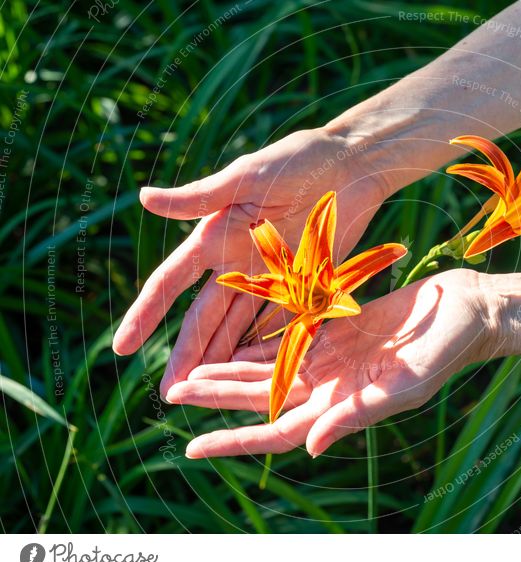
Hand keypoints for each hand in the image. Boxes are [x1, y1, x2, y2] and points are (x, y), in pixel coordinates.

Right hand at [112, 128, 392, 395]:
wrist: (350, 164)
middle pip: (205, 318)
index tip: (122, 347)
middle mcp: (237, 263)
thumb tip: (143, 198)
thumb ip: (200, 196)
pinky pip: (280, 322)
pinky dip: (267, 348)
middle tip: (168, 394)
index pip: (170, 283)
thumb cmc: (296, 159)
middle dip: (187, 356)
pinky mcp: (303, 282)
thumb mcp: (247, 176)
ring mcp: (270, 277)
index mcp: (215, 238)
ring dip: (223, 361)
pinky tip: (257, 375)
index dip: (146, 315)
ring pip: (239, 328)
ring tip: (206, 394)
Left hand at [164, 269, 496, 457]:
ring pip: (271, 367)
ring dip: (233, 370)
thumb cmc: (445, 351)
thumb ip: (356, 414)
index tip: (193, 446)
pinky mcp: (340, 326)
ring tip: (193, 368)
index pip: (278, 431)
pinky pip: (291, 336)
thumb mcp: (403, 386)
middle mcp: (331, 384)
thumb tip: (309, 446)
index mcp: (343, 404)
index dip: (236, 440)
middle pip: (263, 397)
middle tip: (173, 392)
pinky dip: (262, 340)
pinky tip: (237, 338)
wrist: (467, 312)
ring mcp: (334, 355)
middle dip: (219, 396)